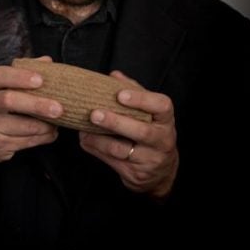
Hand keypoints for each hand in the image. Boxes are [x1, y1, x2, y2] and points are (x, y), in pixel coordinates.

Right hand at [0, 57, 61, 192]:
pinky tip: (51, 133)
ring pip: (22, 126)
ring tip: (59, 120)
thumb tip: (47, 61)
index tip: (40, 79)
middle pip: (9, 101)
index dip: (19, 76)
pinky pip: (25, 142)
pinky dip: (43, 138)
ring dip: (45, 125)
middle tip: (58, 108)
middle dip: (36, 104)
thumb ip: (20, 73)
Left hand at [79, 71, 178, 199]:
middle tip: (95, 114)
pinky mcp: (136, 174)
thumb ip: (135, 93)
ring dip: (99, 139)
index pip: (161, 106)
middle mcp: (162, 140)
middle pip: (141, 131)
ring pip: (122, 150)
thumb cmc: (152, 131)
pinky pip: (113, 162)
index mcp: (166, 120)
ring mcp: (150, 159)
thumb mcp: (150, 113)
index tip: (121, 94)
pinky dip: (97, 150)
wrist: (161, 171)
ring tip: (83, 130)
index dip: (141, 99)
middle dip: (116, 122)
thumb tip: (114, 75)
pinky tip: (86, 140)